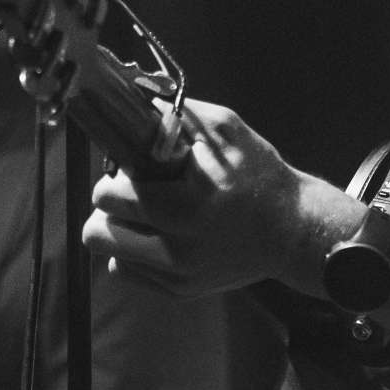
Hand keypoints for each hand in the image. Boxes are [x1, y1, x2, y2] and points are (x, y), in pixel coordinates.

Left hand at [83, 99, 357, 296]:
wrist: (294, 231)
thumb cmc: (261, 177)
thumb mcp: (226, 131)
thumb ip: (178, 115)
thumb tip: (137, 99)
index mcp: (185, 208)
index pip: (108, 195)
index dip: (115, 176)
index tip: (134, 170)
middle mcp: (177, 250)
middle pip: (96, 233)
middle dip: (109, 207)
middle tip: (134, 194)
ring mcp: (177, 276)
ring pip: (110, 254)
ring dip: (121, 230)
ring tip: (149, 215)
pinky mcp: (180, 290)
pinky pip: (130, 272)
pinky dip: (136, 251)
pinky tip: (162, 234)